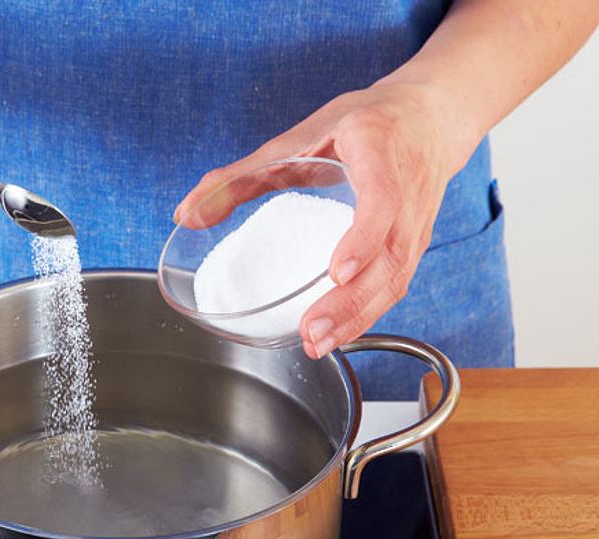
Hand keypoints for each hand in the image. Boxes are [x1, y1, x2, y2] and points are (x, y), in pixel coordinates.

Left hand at [175, 81, 473, 358]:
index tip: (337, 271)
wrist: (431, 117)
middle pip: (389, 257)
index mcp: (380, 154)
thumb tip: (186, 214)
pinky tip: (336, 333)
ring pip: (396, 279)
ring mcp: (417, 224)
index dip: (363, 239)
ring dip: (358, 318)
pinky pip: (396, 285)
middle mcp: (407, 193)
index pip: (382, 202)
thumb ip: (241, 176)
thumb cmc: (366, 123)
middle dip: (351, 302)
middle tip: (311, 332)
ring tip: (317, 343)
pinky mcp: (416, 246)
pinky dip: (368, 313)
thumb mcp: (300, 136)